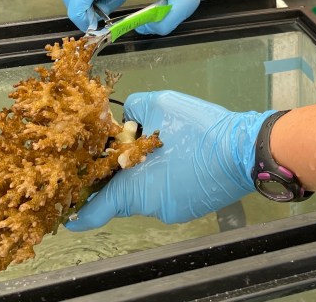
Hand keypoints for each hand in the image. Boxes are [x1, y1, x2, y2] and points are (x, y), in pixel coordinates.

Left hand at [65, 91, 272, 228]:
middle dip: (122, 175)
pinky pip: (168, 195)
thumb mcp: (160, 104)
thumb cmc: (198, 129)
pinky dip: (168, 180)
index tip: (70, 212)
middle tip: (131, 150)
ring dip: (148, 175)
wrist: (245, 151)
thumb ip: (133, 109)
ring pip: (147, 193)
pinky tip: (184, 160)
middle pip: (123, 194)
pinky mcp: (189, 209)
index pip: (95, 209)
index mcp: (133, 186)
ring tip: (167, 149)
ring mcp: (171, 210)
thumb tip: (126, 120)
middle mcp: (148, 206)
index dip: (80, 210)